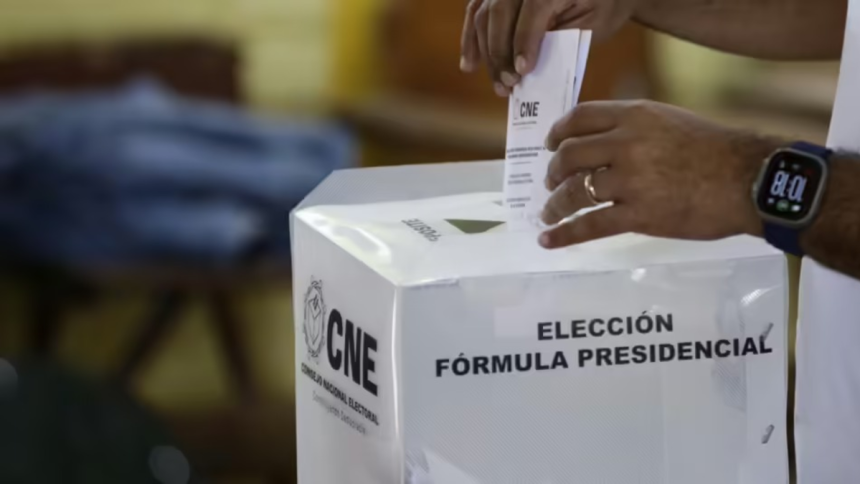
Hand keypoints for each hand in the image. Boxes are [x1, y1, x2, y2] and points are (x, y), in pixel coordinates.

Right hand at [460, 0, 639, 95]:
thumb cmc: (603, 4)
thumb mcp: (593, 22)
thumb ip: (560, 40)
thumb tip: (528, 68)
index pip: (532, 8)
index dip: (523, 42)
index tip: (521, 73)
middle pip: (499, 12)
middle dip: (499, 53)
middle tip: (507, 85)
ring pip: (483, 14)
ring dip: (484, 53)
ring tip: (497, 84)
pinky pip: (475, 9)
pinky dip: (470, 38)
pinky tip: (469, 65)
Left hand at [538, 100, 781, 248]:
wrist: (750, 181)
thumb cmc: (716, 151)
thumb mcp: (671, 121)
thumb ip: (635, 128)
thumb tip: (602, 143)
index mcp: (635, 117)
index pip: (580, 118)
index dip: (558, 132)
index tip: (550, 144)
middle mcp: (626, 144)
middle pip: (569, 155)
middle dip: (554, 171)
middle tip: (551, 182)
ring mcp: (630, 181)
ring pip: (574, 192)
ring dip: (555, 204)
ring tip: (549, 213)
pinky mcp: (638, 215)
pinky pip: (589, 225)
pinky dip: (564, 234)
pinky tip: (549, 239)